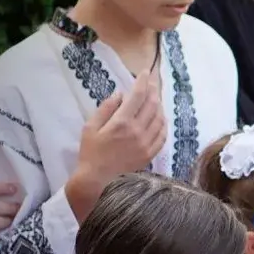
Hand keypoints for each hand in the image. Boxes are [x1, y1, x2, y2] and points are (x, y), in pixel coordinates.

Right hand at [68, 67, 165, 218]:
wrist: (98, 181)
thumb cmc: (90, 153)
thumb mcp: (90, 127)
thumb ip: (106, 108)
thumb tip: (120, 94)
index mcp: (121, 122)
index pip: (138, 96)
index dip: (143, 81)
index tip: (145, 72)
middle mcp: (137, 131)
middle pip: (152, 105)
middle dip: (153, 90)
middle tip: (152, 82)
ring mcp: (146, 143)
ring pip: (160, 118)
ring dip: (159, 105)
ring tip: (155, 98)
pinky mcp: (150, 154)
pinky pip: (162, 135)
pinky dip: (163, 123)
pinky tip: (160, 118)